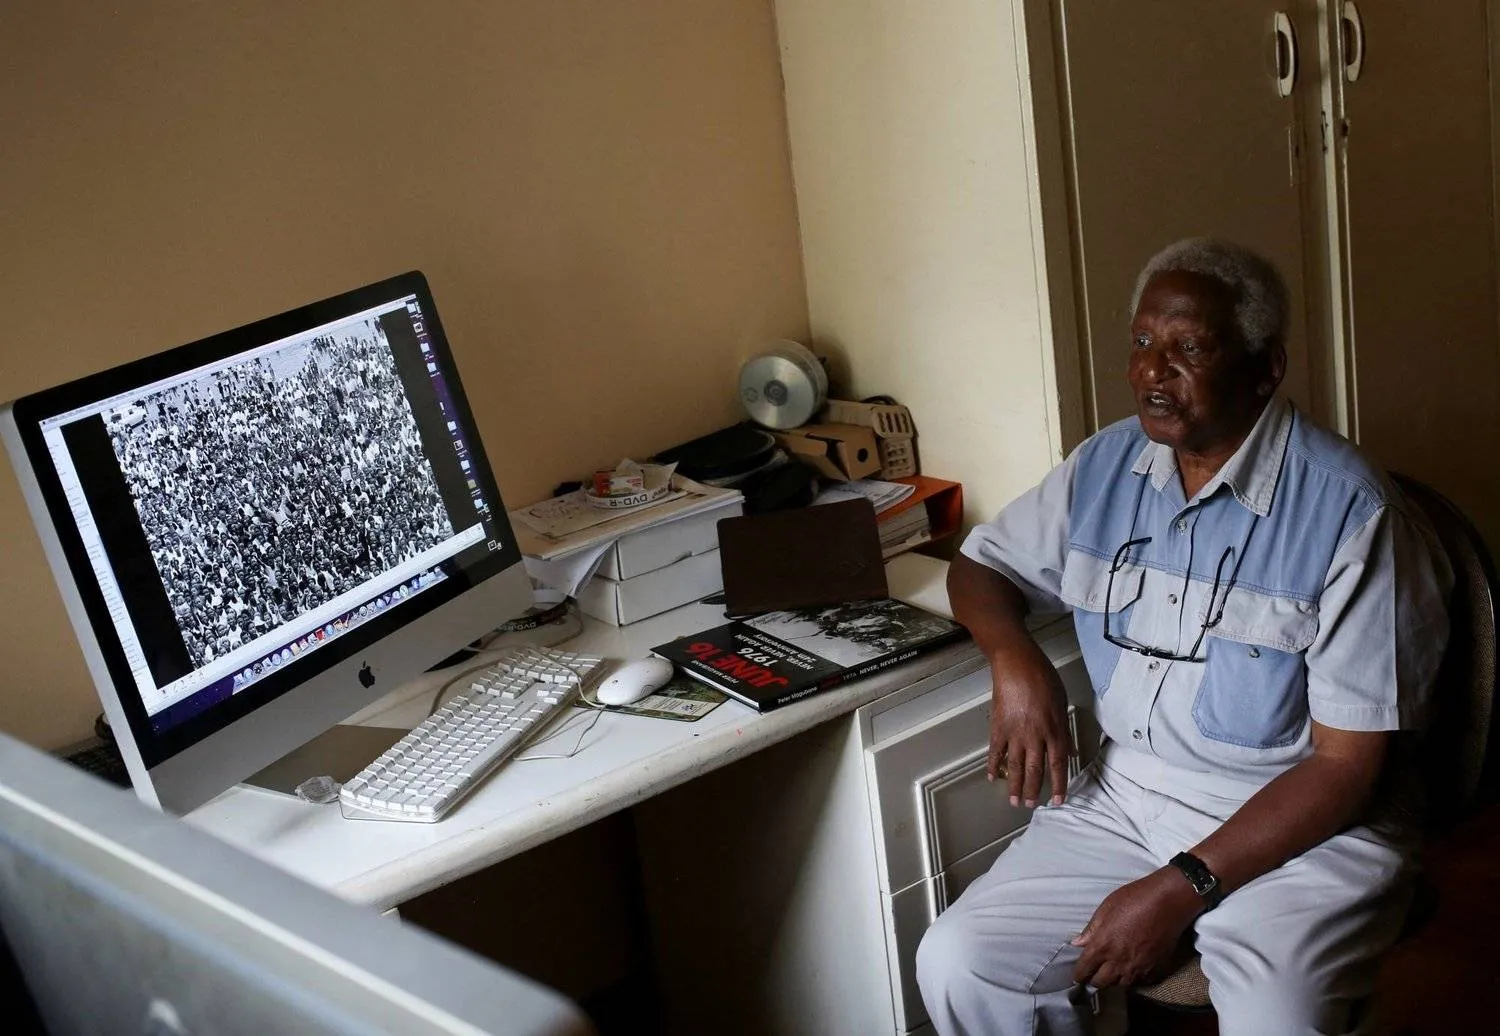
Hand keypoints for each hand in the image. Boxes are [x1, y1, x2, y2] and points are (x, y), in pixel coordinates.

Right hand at [987, 641, 1071, 806]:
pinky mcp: (998, 727)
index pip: (1059, 764)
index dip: (1058, 784)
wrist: (1017, 664)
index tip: (1057, 800)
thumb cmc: (1043, 678)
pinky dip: (993, 765)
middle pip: (1035, 769)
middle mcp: (1036, 736)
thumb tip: (1068, 749)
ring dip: (1015, 785)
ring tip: (1014, 800)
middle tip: (1030, 805)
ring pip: (1015, 765)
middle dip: (1033, 790)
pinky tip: (993, 777)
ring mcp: (1015, 733)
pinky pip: (996, 751)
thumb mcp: (1061, 703)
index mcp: (1055, 730)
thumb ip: (1063, 729)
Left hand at [1071, 868, 1202, 988]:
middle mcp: (1119, 962)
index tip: (1078, 975)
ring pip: (1121, 985)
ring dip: (1115, 980)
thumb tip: (1078, 943)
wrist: (1169, 901)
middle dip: (1094, 980)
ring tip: (1113, 971)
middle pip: (1101, 983)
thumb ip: (1091, 929)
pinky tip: (1134, 967)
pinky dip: (1136, 977)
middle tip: (1094, 973)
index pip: (1085, 970)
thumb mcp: (1106, 908)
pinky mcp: (1156, 969)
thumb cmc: (1135, 899)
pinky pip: (1141, 981)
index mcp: (1103, 946)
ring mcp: (1138, 968)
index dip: (1079, 974)